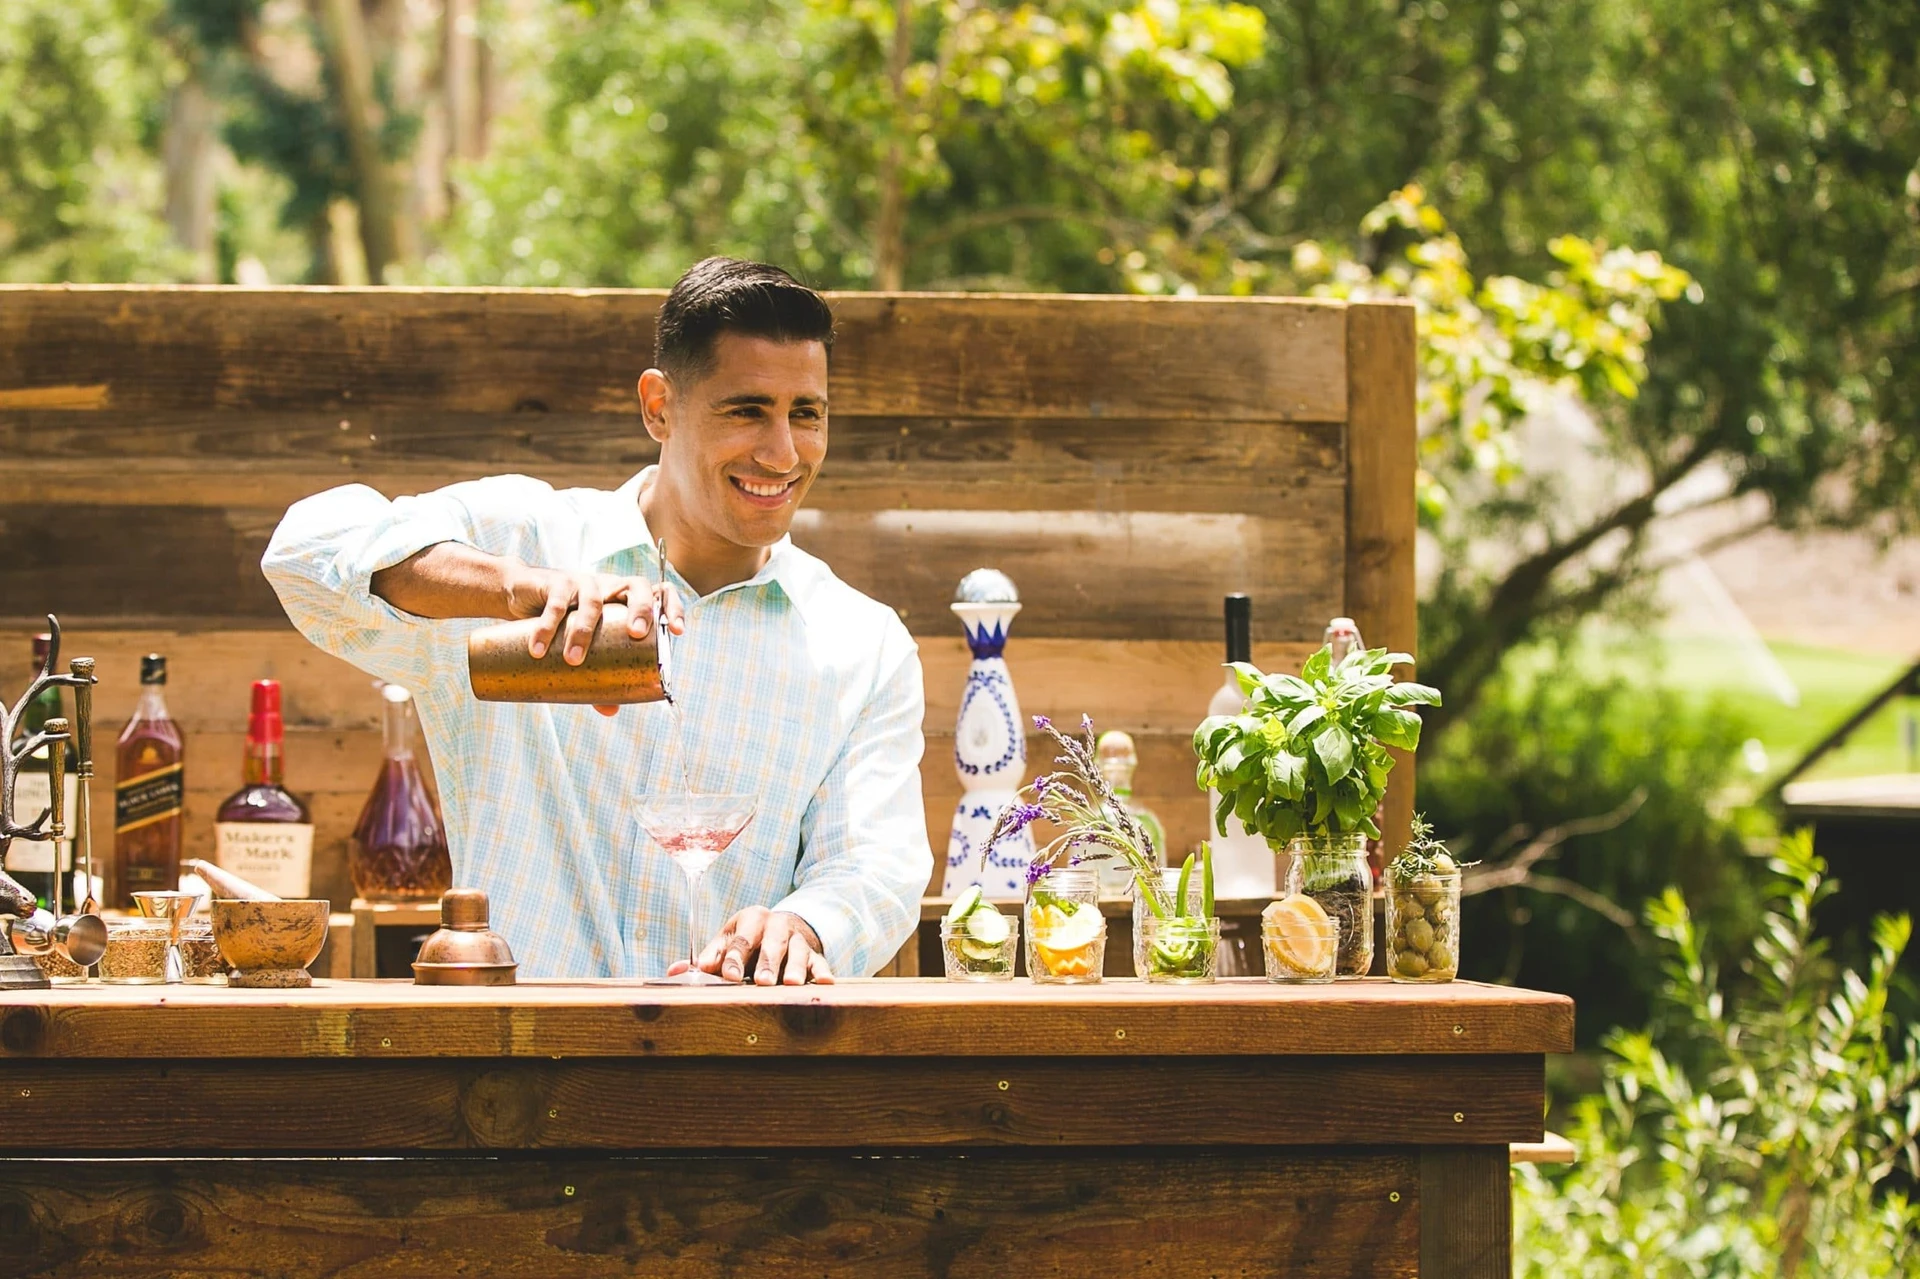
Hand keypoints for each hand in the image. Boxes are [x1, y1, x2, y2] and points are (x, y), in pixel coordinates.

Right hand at [505, 565, 684, 715]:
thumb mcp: (583, 646)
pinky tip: (538, 648)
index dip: (673, 608)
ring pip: (592, 601)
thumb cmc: (564, 622)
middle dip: (641, 609)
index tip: (678, 631)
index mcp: (625, 600)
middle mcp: (610, 587)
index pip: (660, 592)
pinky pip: (556, 604)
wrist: (520, 595)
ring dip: (584, 631)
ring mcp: (584, 582)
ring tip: (573, 660)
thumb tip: (610, 710)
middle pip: (636, 586)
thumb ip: (596, 674)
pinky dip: (547, 627)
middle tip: (636, 634)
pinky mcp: (555, 582)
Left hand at [668, 907, 834, 984]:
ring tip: (791, 985)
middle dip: (767, 962)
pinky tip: (826, 983)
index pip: (740, 939)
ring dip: (795, 967)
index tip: (728, 976)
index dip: (733, 958)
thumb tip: (673, 972)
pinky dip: (823, 972)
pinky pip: (820, 962)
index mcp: (751, 918)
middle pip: (771, 943)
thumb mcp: (727, 942)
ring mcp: (797, 939)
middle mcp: (776, 925)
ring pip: (798, 952)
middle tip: (762, 982)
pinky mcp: (814, 953)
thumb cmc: (748, 940)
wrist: (783, 927)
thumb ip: (706, 957)